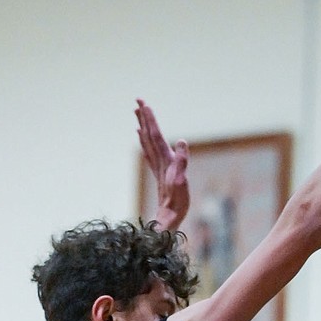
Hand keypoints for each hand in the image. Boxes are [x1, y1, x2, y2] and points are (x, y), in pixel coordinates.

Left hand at [135, 100, 190, 230]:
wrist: (169, 219)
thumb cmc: (177, 203)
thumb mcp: (183, 182)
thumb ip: (182, 161)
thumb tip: (182, 142)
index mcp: (165, 160)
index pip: (156, 135)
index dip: (150, 120)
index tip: (144, 104)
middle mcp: (159, 161)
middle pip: (149, 135)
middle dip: (144, 118)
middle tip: (138, 101)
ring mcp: (158, 167)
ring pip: (147, 143)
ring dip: (143, 127)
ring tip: (138, 114)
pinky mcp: (159, 174)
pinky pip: (149, 153)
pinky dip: (144, 142)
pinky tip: (141, 137)